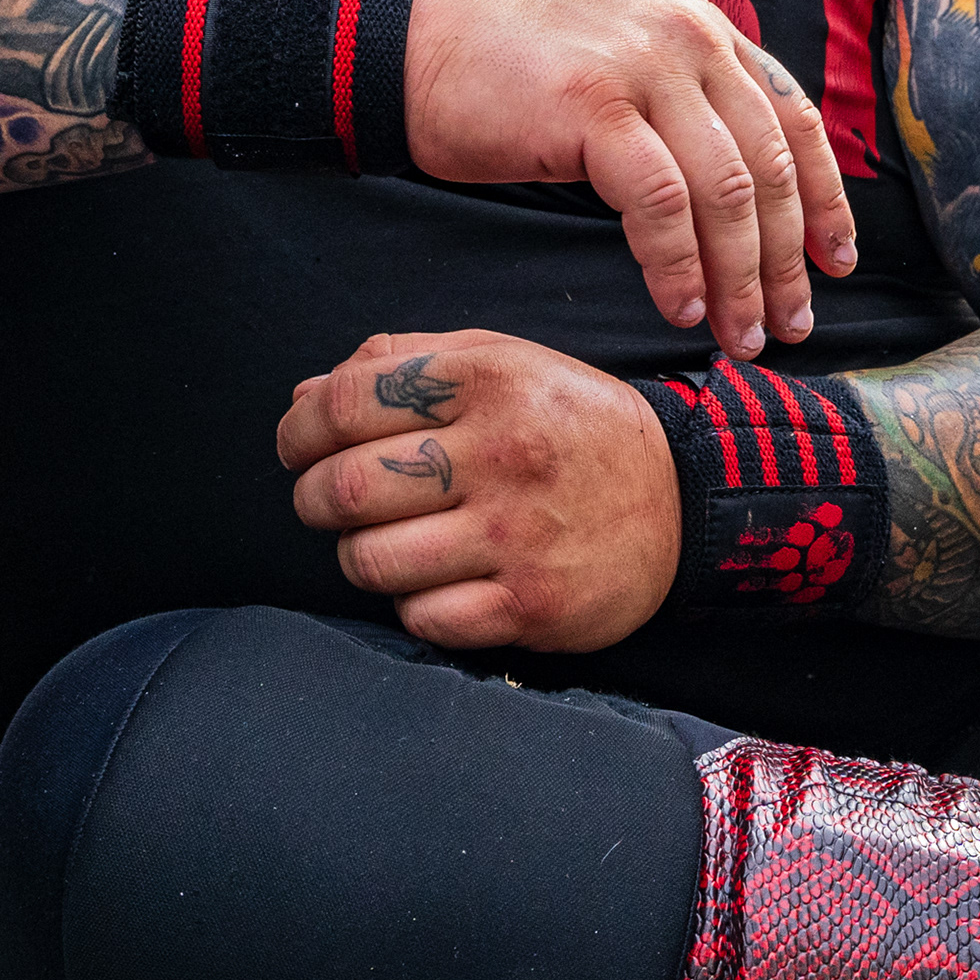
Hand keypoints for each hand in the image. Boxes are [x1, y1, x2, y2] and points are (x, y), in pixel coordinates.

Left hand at [278, 331, 679, 652]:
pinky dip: (411, 604)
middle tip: (324, 499)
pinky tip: (433, 582)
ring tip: (378, 542)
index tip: (296, 444)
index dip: (300, 426)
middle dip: (313, 496)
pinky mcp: (531, 604)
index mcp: (491, 381)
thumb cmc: (573, 427)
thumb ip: (407, 362)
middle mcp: (503, 454)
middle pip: (350, 485)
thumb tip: (307, 393)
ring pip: (373, 560)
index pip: (351, 399)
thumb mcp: (505, 362)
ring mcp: (517, 535)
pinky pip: (422, 617)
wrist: (683, 500)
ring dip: (356, 555)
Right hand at [404, 0, 855, 357]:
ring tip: (738, 334)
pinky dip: (678, 264)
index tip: (836, 264)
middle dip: (786, 259)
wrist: (415, 44)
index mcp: (704, 32)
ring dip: (740, 276)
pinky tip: (680, 306)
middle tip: (788, 325)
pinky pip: (661, 202)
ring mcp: (642, 67)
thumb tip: (745, 207)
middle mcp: (688, 39)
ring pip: (725, 190)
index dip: (824, 200)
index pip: (794, 121)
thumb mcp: (623, 69)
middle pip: (767, 166)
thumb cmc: (513, 76)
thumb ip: (686, 111)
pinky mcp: (594, 105)